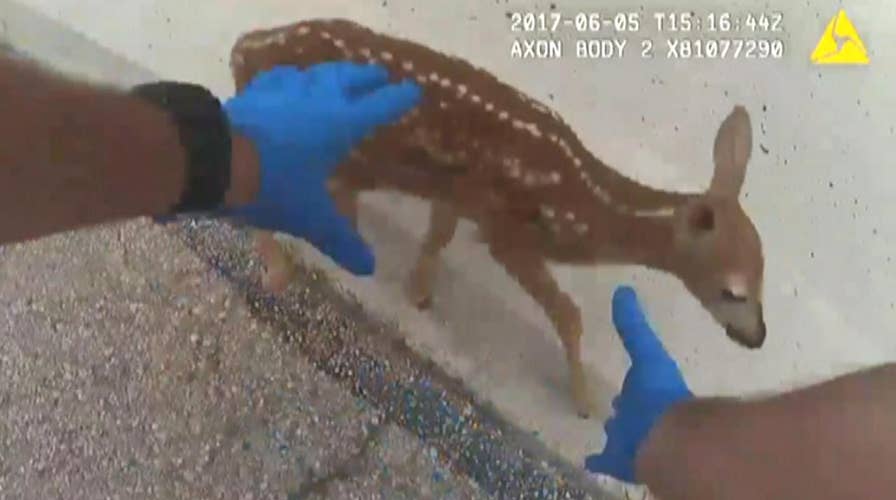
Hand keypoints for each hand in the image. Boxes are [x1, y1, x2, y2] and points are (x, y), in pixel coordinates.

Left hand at [221, 63, 421, 274]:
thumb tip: (369, 268)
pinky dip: (290, 78)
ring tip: (335, 75)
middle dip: (366, 76)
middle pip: (348, 78)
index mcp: (340, 124)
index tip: (413, 91)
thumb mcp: (311, 218)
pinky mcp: (253, 93)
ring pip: (314, 72)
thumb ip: (341, 240)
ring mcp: (283, 91)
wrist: (214, 162)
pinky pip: (279, 78)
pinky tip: (286, 82)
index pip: (379, 106)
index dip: (398, 99)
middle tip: (379, 74)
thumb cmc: (274, 187)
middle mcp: (316, 99)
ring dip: (329, 72)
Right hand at [584, 286, 693, 482]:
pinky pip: (607, 460)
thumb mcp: (646, 351)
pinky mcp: (621, 460)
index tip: (627, 379)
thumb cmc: (657, 391)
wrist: (665, 436)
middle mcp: (643, 415)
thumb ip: (635, 325)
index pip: (639, 383)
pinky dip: (599, 459)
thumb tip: (624, 289)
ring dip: (616, 429)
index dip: (633, 382)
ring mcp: (633, 440)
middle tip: (615, 401)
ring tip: (605, 425)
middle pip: (631, 409)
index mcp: (649, 391)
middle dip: (625, 405)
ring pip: (621, 433)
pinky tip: (589, 460)